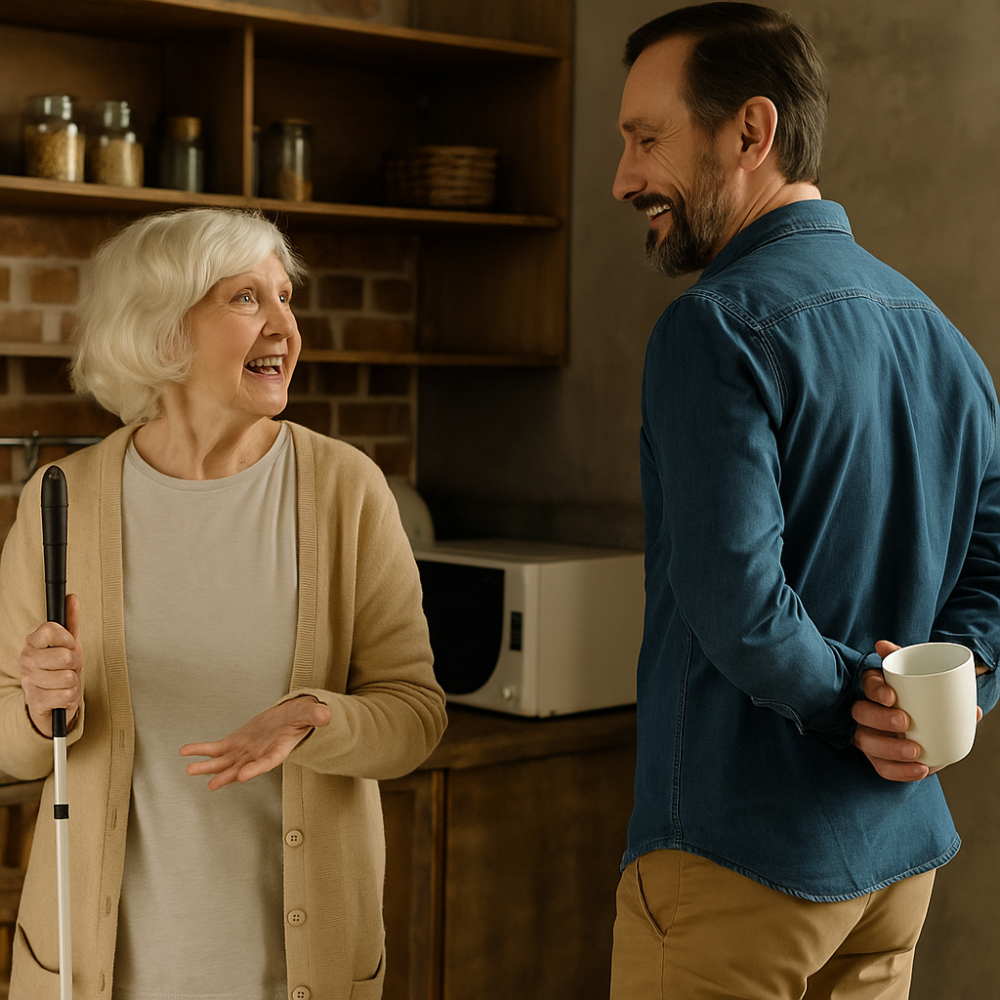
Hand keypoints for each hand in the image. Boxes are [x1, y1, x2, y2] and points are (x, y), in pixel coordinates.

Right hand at [18, 594, 82, 737]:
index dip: (66, 639)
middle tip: (68, 667)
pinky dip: (71, 697)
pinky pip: (67, 695)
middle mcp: (26, 661)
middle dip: (74, 663)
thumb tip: (72, 597)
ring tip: (64, 682)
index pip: (49, 630)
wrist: (53, 701)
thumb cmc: (60, 670)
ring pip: (68, 677)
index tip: (68, 645)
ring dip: (73, 682)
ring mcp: (29, 682)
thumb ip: (70, 622)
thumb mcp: (68, 645)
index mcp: (32, 644)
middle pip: (64, 656)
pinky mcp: (35, 702)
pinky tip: (61, 696)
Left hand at [180, 696, 331, 790]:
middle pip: (241, 768)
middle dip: (226, 776)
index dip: (255, 769)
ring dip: (208, 767)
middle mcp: (259, 755)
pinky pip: (216, 748)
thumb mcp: (310, 714)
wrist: (290, 717)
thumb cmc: (301, 718)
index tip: (243, 776)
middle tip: (212, 784)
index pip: (266, 762)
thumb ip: (315, 715)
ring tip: (190, 770)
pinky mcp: (236, 742)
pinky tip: (186, 751)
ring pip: (224, 762)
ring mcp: (245, 750)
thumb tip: (325, 715)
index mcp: (277, 751)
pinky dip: (201, 749)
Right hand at [851, 639, 983, 781]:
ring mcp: (868, 736)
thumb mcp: (914, 674)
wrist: (927, 720)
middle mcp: (864, 711)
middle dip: (880, 719)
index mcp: (873, 688)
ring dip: (889, 750)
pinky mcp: (878, 757)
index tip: (891, 696)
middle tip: (905, 722)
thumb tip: (882, 645)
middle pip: (861, 714)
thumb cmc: (916, 693)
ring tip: (916, 751)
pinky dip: (900, 772)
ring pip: (868, 744)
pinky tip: (921, 770)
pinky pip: (882, 767)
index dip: (876, 691)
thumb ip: (905, 658)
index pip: (867, 685)